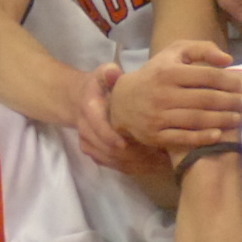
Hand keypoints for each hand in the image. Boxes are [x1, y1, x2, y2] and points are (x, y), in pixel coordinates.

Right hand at [78, 62, 170, 177]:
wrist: (78, 102)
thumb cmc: (97, 86)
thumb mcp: (101, 74)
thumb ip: (108, 73)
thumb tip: (114, 73)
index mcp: (89, 111)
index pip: (99, 127)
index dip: (113, 137)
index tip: (131, 142)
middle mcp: (87, 132)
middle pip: (109, 150)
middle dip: (134, 154)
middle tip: (160, 153)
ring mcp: (91, 146)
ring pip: (114, 162)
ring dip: (138, 164)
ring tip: (163, 161)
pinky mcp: (97, 156)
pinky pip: (117, 167)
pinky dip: (136, 168)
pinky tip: (156, 165)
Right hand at [109, 40, 241, 149]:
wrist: (122, 101)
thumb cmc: (156, 73)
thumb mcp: (174, 53)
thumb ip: (201, 49)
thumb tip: (228, 60)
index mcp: (169, 71)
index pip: (208, 76)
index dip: (229, 81)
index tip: (240, 86)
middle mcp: (163, 93)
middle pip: (206, 99)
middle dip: (230, 102)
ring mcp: (158, 116)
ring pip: (198, 119)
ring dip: (222, 120)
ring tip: (237, 118)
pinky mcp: (155, 135)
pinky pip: (184, 137)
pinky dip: (203, 137)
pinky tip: (219, 134)